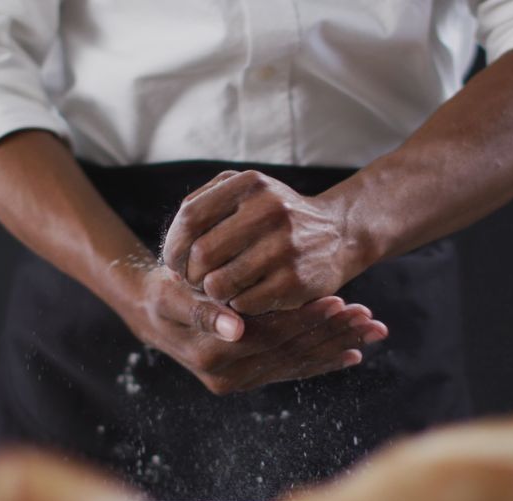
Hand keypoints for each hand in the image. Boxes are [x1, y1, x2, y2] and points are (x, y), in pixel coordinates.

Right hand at [123, 266, 386, 394]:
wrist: (151, 314)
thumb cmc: (163, 293)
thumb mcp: (173, 296)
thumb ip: (202, 310)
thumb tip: (235, 327)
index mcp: (213, 355)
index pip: (271, 337)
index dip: (307, 319)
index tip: (340, 301)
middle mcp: (229, 377)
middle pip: (291, 353)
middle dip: (333, 334)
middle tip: (369, 316)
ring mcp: (241, 381)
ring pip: (298, 363)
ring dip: (337, 347)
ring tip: (372, 330)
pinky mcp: (249, 378)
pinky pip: (292, 372)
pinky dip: (323, 362)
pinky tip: (353, 355)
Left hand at [161, 170, 364, 314]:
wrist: (340, 234)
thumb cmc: (278, 217)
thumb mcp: (247, 192)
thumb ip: (205, 203)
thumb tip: (172, 242)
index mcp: (250, 184)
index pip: (190, 218)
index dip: (174, 245)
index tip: (175, 262)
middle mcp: (269, 209)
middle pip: (201, 255)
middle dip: (190, 275)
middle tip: (195, 282)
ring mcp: (285, 246)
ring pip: (218, 284)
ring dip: (212, 293)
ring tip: (219, 289)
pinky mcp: (296, 281)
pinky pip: (243, 304)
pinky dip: (236, 305)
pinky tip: (245, 296)